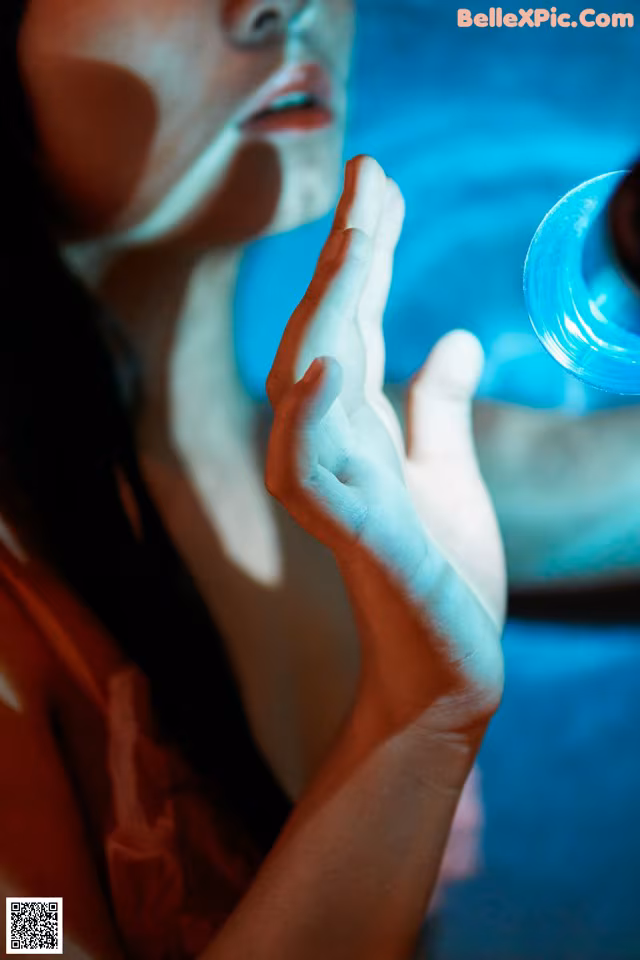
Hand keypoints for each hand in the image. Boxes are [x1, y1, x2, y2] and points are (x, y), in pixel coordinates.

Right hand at [266, 156, 505, 741]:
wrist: (451, 665)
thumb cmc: (442, 571)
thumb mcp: (450, 473)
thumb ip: (437, 409)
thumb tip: (447, 337)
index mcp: (361, 429)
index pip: (354, 323)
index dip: (366, 254)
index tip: (380, 182)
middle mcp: (336, 448)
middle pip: (327, 336)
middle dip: (348, 257)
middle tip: (372, 174)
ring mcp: (339, 490)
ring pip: (306, 390)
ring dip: (326, 316)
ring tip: (353, 243)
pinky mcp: (357, 537)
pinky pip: (311, 474)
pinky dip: (310, 420)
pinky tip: (330, 366)